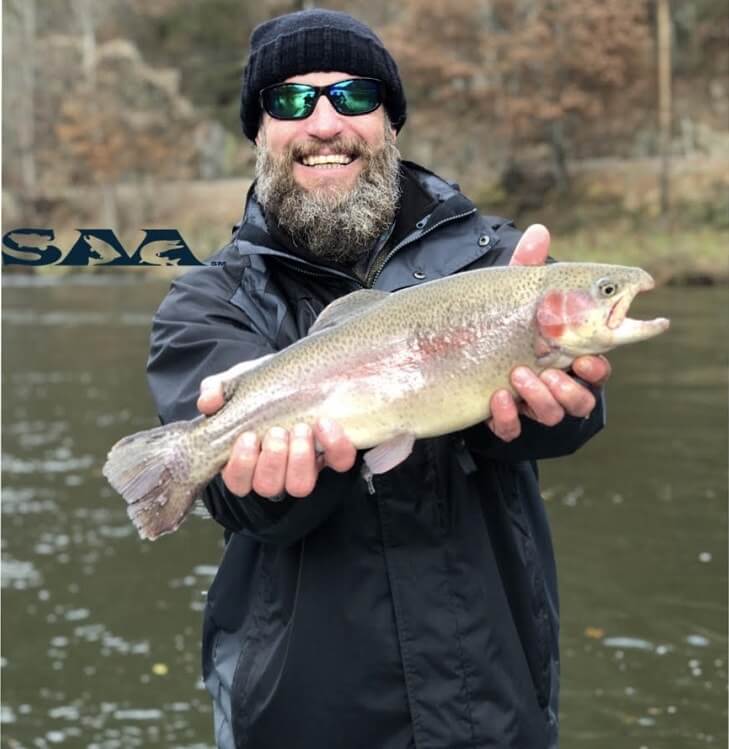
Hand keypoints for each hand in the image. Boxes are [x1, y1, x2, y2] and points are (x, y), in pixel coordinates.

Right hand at [197, 369, 355, 498]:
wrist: (300, 373)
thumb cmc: (262, 385)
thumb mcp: (237, 382)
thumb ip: (217, 389)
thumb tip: (207, 403)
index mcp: (246, 459)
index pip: (238, 481)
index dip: (241, 465)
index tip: (248, 436)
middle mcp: (275, 470)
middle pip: (268, 486)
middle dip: (272, 460)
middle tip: (277, 431)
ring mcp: (305, 466)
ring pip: (300, 486)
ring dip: (299, 459)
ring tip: (301, 429)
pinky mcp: (333, 455)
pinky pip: (339, 463)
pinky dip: (335, 446)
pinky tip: (326, 423)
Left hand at [487, 224, 611, 441]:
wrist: (464, 353)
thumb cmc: (504, 322)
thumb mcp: (514, 295)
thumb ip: (528, 268)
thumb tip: (538, 231)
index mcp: (567, 356)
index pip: (596, 369)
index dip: (597, 368)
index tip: (587, 358)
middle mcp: (554, 384)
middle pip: (581, 401)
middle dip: (570, 388)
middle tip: (553, 370)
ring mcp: (529, 404)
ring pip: (552, 415)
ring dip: (541, 398)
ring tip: (520, 375)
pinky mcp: (504, 418)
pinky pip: (512, 428)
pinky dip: (508, 416)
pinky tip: (497, 398)